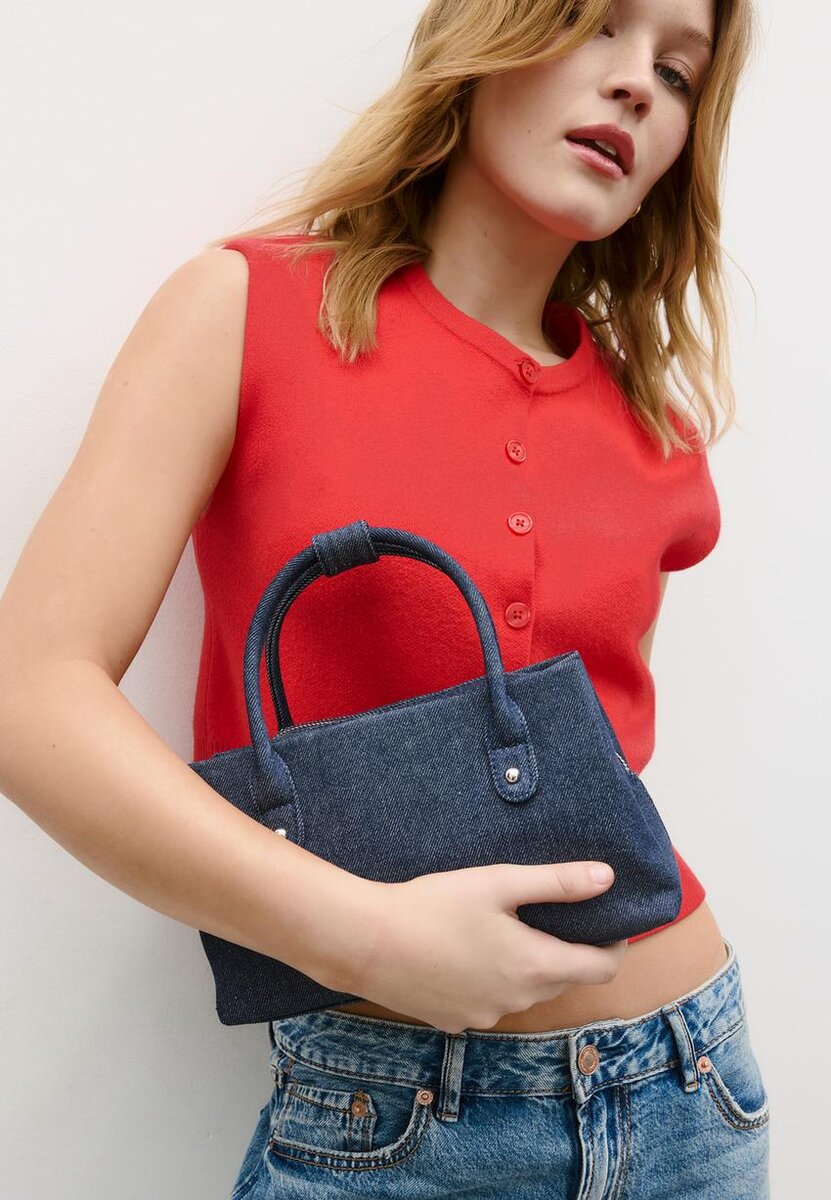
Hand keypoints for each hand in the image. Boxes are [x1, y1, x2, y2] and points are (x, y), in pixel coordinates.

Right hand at [345, 860, 627, 1033]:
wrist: (367, 942)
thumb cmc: (434, 905)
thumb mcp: (499, 882)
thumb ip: (557, 882)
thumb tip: (607, 878)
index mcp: (534, 966)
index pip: (601, 968)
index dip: (613, 945)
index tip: (609, 922)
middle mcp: (516, 1001)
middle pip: (563, 980)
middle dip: (568, 951)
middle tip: (553, 915)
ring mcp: (484, 1016)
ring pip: (525, 993)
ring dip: (527, 967)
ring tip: (504, 930)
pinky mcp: (454, 1021)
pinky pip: (489, 1001)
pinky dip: (491, 980)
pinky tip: (466, 952)